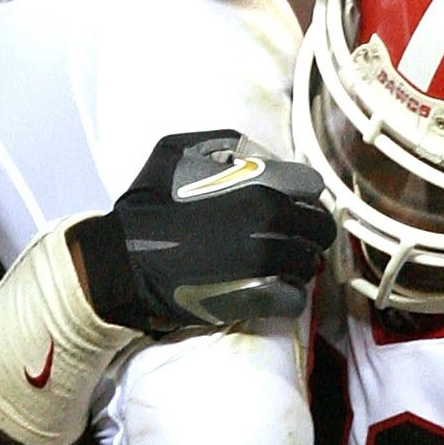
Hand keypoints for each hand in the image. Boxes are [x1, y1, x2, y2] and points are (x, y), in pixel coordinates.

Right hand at [73, 130, 331, 333]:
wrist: (123, 263)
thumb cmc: (147, 208)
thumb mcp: (173, 152)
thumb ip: (222, 144)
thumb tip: (254, 152)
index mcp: (258, 187)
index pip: (312, 187)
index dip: (302, 194)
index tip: (291, 203)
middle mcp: (271, 224)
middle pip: (320, 227)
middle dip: (308, 231)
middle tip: (290, 237)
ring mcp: (267, 265)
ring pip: (309, 265)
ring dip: (297, 264)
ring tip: (275, 266)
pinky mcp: (257, 300)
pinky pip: (295, 299)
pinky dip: (287, 296)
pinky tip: (269, 291)